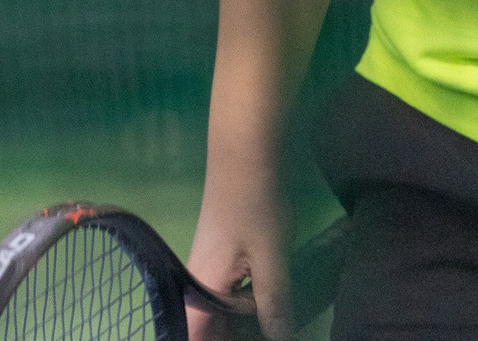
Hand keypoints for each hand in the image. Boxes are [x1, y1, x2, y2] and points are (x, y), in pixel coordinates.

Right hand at [186, 180, 291, 340]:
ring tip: (270, 325)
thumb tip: (280, 338)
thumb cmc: (256, 205)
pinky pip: (223, 294)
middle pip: (208, 328)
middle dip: (234, 336)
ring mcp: (206, 268)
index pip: (199, 340)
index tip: (248, 340)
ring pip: (217, 312)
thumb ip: (275, 303)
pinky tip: (267, 306)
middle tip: (271, 331)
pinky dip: (242, 306)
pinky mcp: (219, 256)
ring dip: (238, 324)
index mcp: (203, 291)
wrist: (244, 155)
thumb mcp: (273, 258)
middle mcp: (196, 284)